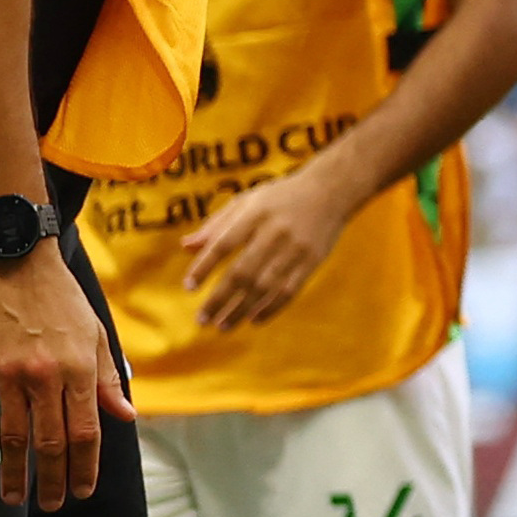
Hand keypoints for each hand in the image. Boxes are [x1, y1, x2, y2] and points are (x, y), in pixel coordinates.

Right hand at [0, 244, 129, 511]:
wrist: (14, 259)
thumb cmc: (60, 298)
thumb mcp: (95, 333)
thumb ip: (109, 378)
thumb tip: (125, 417)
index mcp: (79, 369)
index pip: (86, 432)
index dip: (86, 467)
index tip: (83, 490)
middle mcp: (44, 376)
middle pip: (50, 442)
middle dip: (53, 480)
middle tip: (53, 505)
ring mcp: (7, 373)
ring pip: (13, 435)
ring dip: (15, 472)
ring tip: (14, 499)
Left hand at [180, 161, 364, 327]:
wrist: (330, 191)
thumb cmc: (280, 198)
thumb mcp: (246, 202)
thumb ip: (216, 225)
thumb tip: (186, 247)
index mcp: (254, 213)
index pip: (224, 244)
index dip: (205, 267)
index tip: (188, 287)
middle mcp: (274, 232)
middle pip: (243, 272)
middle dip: (220, 298)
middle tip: (202, 319)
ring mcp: (296, 248)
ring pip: (264, 286)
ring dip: (241, 309)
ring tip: (222, 325)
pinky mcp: (312, 261)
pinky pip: (289, 290)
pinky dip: (270, 308)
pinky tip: (253, 320)